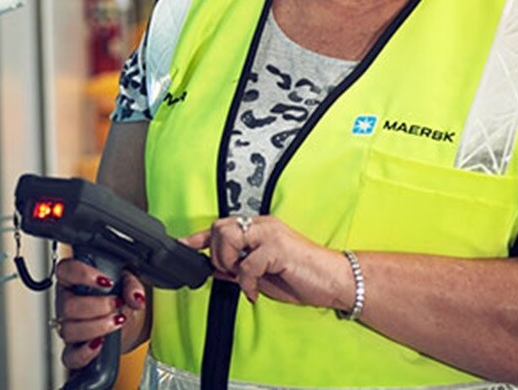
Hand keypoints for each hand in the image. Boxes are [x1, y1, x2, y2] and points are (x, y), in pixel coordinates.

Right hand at [53, 257, 148, 370]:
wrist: (128, 323)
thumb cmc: (121, 298)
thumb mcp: (129, 284)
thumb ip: (133, 285)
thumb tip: (135, 297)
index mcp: (74, 280)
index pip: (65, 270)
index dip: (82, 274)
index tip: (106, 281)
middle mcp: (67, 302)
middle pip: (68, 306)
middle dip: (97, 306)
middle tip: (117, 303)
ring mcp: (68, 327)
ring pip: (69, 330)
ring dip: (97, 326)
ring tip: (117, 321)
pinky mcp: (74, 350)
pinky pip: (70, 357)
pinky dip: (85, 352)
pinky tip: (100, 343)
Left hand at [182, 215, 352, 310]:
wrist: (335, 281)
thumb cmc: (302, 276)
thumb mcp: (263, 274)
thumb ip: (239, 268)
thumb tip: (215, 270)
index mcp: (259, 228)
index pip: (221, 227)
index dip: (199, 237)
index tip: (182, 245)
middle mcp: (263, 226)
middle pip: (220, 228)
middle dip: (218, 255)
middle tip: (232, 273)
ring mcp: (270, 234)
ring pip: (229, 238)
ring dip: (230, 264)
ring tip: (245, 278)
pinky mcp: (278, 248)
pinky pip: (246, 264)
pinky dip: (247, 283)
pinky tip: (255, 292)